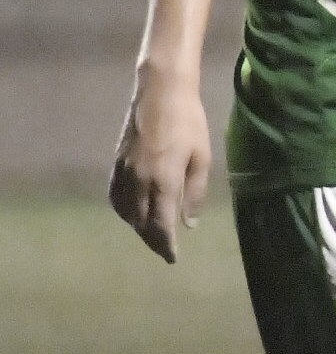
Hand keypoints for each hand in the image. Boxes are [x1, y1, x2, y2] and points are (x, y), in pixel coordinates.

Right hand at [108, 66, 210, 263]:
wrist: (160, 94)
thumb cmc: (189, 123)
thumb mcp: (201, 158)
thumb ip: (194, 192)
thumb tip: (189, 223)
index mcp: (162, 181)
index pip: (161, 225)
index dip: (166, 245)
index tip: (172, 259)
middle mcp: (138, 182)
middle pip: (141, 223)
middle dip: (152, 240)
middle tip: (164, 251)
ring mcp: (123, 173)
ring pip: (126, 212)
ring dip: (138, 227)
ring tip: (152, 235)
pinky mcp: (115, 164)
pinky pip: (115, 197)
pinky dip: (123, 211)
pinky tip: (132, 213)